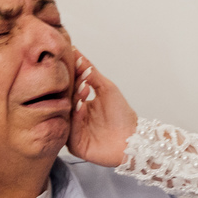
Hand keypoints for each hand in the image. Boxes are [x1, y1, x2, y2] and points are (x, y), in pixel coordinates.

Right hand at [67, 49, 138, 166]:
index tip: (72, 63)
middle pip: (65, 101)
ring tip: (83, 89)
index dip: (71, 76)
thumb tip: (76, 52)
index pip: (69, 89)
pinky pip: (70, 130)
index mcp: (79, 104)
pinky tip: (81, 106)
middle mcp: (74, 118)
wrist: (133, 139)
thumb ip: (91, 72)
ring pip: (65, 114)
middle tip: (79, 76)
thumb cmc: (122, 115)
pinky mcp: (74, 145)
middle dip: (72, 87)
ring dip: (73, 100)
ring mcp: (73, 131)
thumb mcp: (106, 88)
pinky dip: (75, 117)